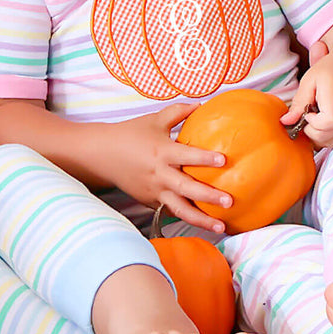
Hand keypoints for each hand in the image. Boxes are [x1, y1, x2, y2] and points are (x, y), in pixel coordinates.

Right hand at [105, 102, 232, 231]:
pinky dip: (187, 219)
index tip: (224, 161)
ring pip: (180, 209)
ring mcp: (154, 191)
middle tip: (229, 201)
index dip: (205, 158)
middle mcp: (159, 174)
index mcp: (162, 152)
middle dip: (209, 196)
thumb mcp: (154, 119)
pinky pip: (170, 211)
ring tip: (221, 228)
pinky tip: (205, 225)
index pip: (186, 156)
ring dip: (201, 220)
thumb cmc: (131, 134)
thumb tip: (201, 105)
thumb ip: (178, 112)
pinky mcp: (150, 202)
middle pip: (186, 188)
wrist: (103, 154)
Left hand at [280, 42, 332, 148]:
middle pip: (329, 137)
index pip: (329, 122)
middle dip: (313, 130)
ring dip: (322, 135)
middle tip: (311, 115)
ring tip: (322, 116)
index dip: (314, 122)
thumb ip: (299, 101)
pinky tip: (331, 122)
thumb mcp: (312, 78)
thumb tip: (286, 122)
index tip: (309, 112)